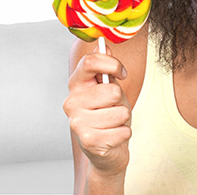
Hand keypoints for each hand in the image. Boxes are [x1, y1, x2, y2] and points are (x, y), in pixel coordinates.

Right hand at [62, 46, 131, 176]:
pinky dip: (124, 134)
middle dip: (121, 101)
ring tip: (113, 124)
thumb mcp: (109, 88)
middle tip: (113, 109)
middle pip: (112, 90)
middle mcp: (72, 103)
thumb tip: (103, 45)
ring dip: (123, 119)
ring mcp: (77, 123)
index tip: (122, 74)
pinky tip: (113, 137)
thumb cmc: (108, 116)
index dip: (113, 64)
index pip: (91, 62)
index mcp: (76, 85)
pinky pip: (123, 131)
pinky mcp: (89, 142)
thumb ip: (106, 68)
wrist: (105, 151)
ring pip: (120, 112)